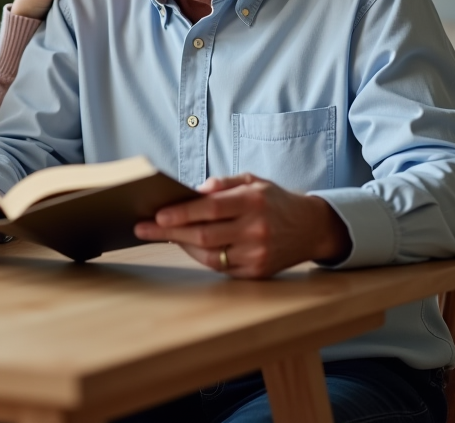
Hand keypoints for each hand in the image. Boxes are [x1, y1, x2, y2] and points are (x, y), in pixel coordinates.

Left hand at [133, 174, 351, 278]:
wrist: (311, 228)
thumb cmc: (274, 201)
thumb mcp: (253, 181)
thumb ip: (223, 184)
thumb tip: (193, 192)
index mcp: (253, 202)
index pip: (210, 209)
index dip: (181, 213)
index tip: (156, 214)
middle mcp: (256, 229)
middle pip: (203, 235)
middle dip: (169, 232)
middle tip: (143, 228)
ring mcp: (257, 254)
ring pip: (208, 254)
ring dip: (182, 245)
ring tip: (164, 234)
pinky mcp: (257, 273)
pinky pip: (219, 267)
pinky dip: (201, 256)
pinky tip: (189, 245)